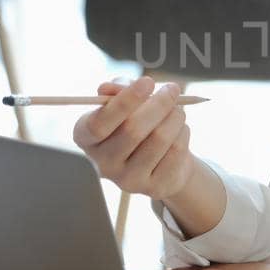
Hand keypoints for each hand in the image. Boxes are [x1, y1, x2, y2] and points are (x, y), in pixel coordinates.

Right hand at [72, 76, 193, 199]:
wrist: (158, 157)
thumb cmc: (135, 121)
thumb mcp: (124, 102)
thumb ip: (117, 90)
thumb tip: (108, 88)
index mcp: (86, 138)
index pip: (99, 123)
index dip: (124, 101)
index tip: (147, 81)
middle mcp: (102, 164)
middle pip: (132, 130)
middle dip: (158, 104)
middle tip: (172, 89)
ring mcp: (128, 180)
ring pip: (159, 139)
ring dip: (174, 117)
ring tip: (178, 110)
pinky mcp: (154, 187)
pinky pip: (176, 152)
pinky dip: (183, 134)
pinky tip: (179, 130)